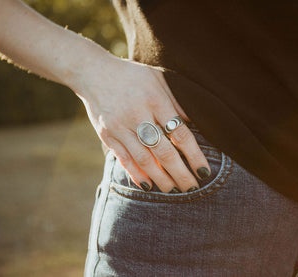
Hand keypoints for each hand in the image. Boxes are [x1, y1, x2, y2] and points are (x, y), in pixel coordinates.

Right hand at [69, 53, 210, 192]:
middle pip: (163, 151)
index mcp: (155, 99)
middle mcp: (137, 115)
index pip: (180, 133)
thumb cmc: (131, 75)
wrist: (93, 72)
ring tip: (173, 191)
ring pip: (144, 159)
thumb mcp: (157, 78)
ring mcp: (120, 126)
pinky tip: (147, 185)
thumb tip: (194, 121)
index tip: (204, 171)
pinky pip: (123, 158)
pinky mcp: (107, 134)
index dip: (194, 155)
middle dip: (180, 173)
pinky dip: (136, 173)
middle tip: (192, 188)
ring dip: (161, 178)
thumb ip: (176, 100)